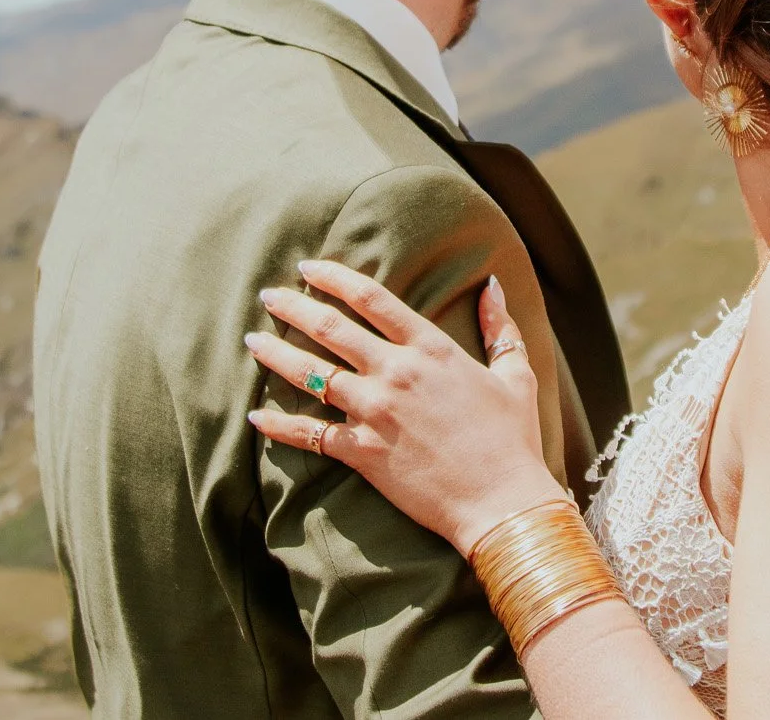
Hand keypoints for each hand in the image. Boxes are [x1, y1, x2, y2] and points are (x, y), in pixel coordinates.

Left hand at [245, 261, 569, 556]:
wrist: (502, 501)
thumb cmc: (513, 439)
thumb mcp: (516, 374)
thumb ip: (500, 328)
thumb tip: (492, 284)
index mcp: (431, 348)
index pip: (372, 299)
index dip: (334, 278)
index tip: (308, 268)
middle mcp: (397, 372)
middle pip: (331, 328)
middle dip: (294, 308)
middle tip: (268, 298)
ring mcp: (376, 412)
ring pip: (312, 374)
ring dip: (276, 355)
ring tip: (252, 341)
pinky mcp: (363, 453)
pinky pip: (310, 434)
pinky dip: (279, 425)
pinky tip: (256, 417)